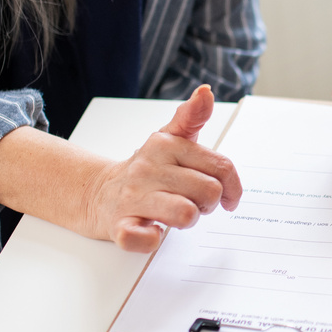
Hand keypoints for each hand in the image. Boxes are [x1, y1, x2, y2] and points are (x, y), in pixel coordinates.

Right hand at [81, 85, 242, 251]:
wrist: (99, 193)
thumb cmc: (147, 170)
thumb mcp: (170, 138)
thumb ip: (192, 117)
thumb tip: (206, 91)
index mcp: (165, 145)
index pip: (221, 166)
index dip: (233, 187)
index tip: (228, 197)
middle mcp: (148, 168)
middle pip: (209, 192)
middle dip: (208, 204)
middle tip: (194, 203)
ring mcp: (132, 197)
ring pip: (186, 214)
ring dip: (187, 220)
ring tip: (175, 215)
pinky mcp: (120, 226)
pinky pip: (145, 239)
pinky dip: (153, 240)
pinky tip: (152, 230)